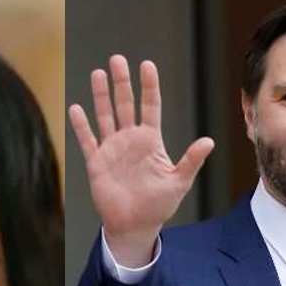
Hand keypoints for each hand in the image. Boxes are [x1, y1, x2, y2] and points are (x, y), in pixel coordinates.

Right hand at [69, 55, 213, 265]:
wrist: (135, 225)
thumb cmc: (158, 205)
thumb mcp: (179, 182)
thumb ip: (191, 160)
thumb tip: (209, 141)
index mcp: (151, 141)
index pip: (150, 106)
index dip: (149, 86)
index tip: (147, 65)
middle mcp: (130, 140)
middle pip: (125, 105)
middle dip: (121, 83)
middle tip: (117, 59)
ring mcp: (112, 149)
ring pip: (105, 116)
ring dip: (101, 96)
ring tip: (98, 73)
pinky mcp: (97, 163)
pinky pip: (87, 141)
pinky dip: (82, 126)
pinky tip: (76, 108)